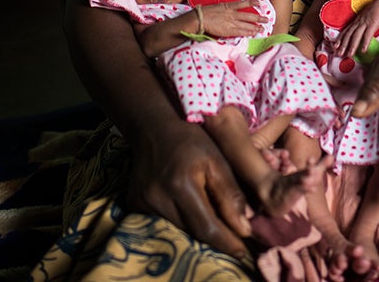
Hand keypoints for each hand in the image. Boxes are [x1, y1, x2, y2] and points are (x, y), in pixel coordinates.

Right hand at [126, 117, 252, 256]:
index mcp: (181, 185)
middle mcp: (158, 198)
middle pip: (192, 233)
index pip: (206, 227)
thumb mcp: (217, 161)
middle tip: (233, 236)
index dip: (226, 242)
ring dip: (198, 230)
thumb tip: (244, 228)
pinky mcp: (134, 204)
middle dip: (215, 237)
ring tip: (214, 221)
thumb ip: (230, 195)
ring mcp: (142, 203)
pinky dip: (180, 222)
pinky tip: (190, 211)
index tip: (242, 251)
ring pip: (179, 230)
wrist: (154, 128)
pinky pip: (163, 223)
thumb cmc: (191, 140)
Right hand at [198, 0, 266, 37]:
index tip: (259, 3)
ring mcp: (231, 22)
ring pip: (247, 25)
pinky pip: (241, 32)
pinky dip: (248, 33)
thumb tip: (230, 10)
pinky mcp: (229, 31)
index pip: (243, 3)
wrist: (200, 19)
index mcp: (229, 6)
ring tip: (262, 28)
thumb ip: (225, 8)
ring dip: (255, 27)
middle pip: (249, 15)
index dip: (252, 3)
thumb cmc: (205, 12)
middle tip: (266, 19)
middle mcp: (232, 14)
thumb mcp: (217, 6)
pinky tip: (253, 33)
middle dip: (259, 18)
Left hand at [335, 0, 378, 57]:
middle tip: (339, 54)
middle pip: (348, 35)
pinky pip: (367, 35)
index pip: (345, 32)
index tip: (335, 48)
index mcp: (355, 22)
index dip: (339, 40)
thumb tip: (357, 37)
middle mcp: (357, 23)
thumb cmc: (374, 12)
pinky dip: (365, 43)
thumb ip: (360, 27)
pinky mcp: (372, 24)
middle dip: (343, 45)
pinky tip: (363, 50)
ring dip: (352, 46)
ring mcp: (364, 23)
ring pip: (356, 36)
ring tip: (350, 55)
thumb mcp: (364, 20)